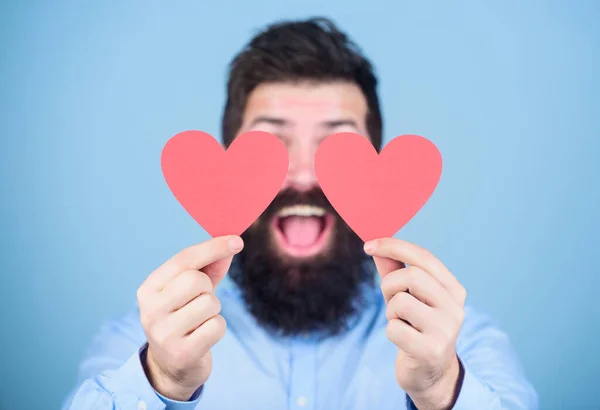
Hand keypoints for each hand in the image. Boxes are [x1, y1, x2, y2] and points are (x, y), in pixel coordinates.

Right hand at [136, 235, 243, 400]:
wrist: (171, 367)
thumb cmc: (184, 318)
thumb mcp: (191, 291)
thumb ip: (209, 266)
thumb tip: (231, 243)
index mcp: (149, 289)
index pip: (183, 259)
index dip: (212, 247)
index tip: (237, 241)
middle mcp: (150, 310)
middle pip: (196, 280)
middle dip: (208, 288)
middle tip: (199, 302)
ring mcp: (163, 333)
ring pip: (209, 303)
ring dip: (213, 311)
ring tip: (199, 322)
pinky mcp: (182, 353)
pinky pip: (217, 326)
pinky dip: (217, 329)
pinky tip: (203, 337)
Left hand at [364, 238, 465, 409]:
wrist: (431, 374)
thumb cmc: (416, 327)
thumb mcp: (407, 295)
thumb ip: (393, 270)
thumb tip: (376, 246)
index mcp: (453, 289)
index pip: (424, 257)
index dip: (394, 247)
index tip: (369, 245)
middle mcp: (455, 307)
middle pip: (412, 275)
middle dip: (390, 284)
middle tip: (389, 299)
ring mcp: (445, 330)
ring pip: (401, 302)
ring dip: (390, 311)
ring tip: (400, 322)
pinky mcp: (430, 350)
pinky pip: (394, 329)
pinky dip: (391, 332)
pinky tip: (403, 340)